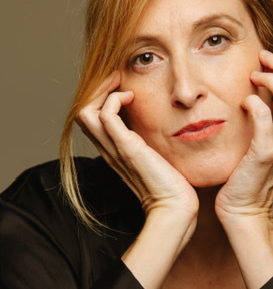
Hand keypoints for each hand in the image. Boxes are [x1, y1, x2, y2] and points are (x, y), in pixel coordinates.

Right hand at [76, 72, 198, 219]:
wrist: (174, 207)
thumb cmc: (172, 186)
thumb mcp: (157, 156)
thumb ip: (151, 142)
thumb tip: (162, 123)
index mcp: (114, 150)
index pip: (92, 118)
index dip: (102, 98)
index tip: (123, 87)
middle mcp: (109, 149)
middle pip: (82, 111)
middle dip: (98, 90)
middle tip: (120, 81)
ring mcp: (114, 148)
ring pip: (85, 111)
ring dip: (102, 91)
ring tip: (123, 87)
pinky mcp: (126, 148)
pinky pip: (105, 115)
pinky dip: (114, 99)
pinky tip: (132, 98)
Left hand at [215, 49, 272, 223]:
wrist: (246, 210)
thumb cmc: (249, 177)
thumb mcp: (266, 144)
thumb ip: (268, 121)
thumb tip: (257, 93)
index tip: (267, 61)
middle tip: (261, 57)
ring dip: (270, 79)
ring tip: (253, 76)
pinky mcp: (265, 152)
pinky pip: (265, 116)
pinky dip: (255, 102)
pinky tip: (243, 101)